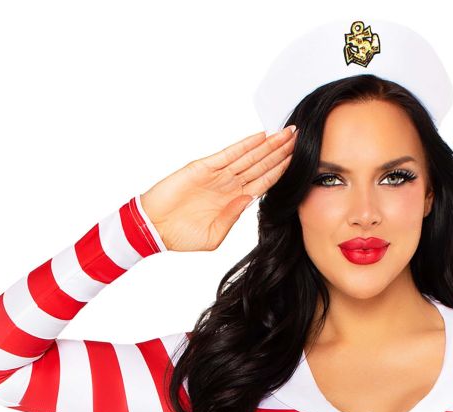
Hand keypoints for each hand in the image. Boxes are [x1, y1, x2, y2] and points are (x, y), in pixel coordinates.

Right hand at [139, 127, 297, 252]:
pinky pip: (227, 154)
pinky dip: (243, 146)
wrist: (154, 229)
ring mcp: (217, 175)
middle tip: (298, 137)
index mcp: (234, 201)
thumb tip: (249, 198)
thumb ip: (232, 218)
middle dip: (280, 152)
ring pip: (248, 157)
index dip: (280, 170)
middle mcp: (229, 185)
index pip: (263, 182)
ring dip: (267, 145)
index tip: (298, 160)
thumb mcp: (214, 236)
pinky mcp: (202, 167)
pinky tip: (259, 137)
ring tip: (286, 134)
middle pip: (261, 165)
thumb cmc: (181, 236)